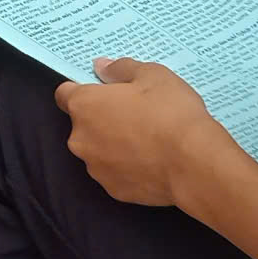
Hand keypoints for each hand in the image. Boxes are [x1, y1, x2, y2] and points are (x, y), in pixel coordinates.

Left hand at [53, 58, 239, 208]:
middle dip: (103, 117)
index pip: (65, 94)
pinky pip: (116, 172)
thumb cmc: (171, 113)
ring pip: (99, 150)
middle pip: (84, 124)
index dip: (83, 89)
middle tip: (136, 112)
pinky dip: (128, 166)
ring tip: (148, 138)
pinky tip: (152, 160)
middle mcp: (80, 139)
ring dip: (114, 143)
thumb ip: (121, 69)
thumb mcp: (152, 75)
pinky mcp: (113, 190)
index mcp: (84, 106)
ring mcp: (96, 168)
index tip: (103, 90)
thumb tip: (102, 67)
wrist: (193, 163)